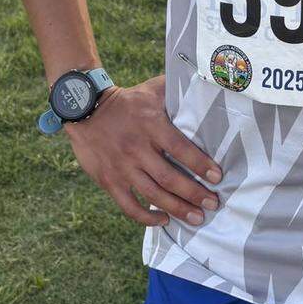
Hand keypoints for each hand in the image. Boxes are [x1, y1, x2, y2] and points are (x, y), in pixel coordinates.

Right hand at [64, 77, 221, 227]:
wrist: (86, 109)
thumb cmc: (127, 100)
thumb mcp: (151, 89)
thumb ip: (175, 89)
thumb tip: (202, 83)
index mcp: (151, 125)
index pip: (180, 148)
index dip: (200, 164)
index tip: (217, 177)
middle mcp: (137, 148)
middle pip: (169, 178)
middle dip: (194, 194)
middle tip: (213, 205)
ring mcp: (122, 167)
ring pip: (153, 195)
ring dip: (177, 209)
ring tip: (196, 218)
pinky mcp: (109, 181)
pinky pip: (129, 206)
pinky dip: (147, 218)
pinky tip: (164, 220)